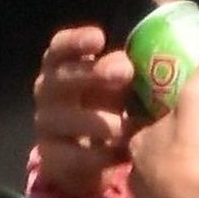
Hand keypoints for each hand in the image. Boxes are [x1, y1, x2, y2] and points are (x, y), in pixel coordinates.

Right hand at [32, 25, 135, 197]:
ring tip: (129, 127)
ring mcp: (46, 125)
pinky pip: (74, 156)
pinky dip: (101, 155)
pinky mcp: (51, 158)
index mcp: (62, 67)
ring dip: (101, 122)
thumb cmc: (107, 108)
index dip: (76, 41)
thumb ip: (126, 72)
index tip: (99, 38)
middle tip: (125, 71)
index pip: (60, 48)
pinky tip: (123, 154)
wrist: (88, 158)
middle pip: (61, 78)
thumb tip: (152, 60)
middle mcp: (47, 92)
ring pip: (67, 119)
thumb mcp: (115, 88)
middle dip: (93, 74)